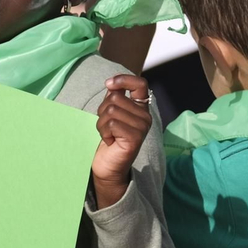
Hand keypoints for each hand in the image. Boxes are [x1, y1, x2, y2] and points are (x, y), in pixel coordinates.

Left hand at [92, 75, 152, 208]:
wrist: (107, 167)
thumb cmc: (108, 139)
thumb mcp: (111, 114)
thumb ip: (114, 98)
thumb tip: (111, 84)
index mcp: (140, 108)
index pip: (140, 83)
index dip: (123, 79)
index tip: (108, 84)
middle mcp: (145, 116)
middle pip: (115, 97)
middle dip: (102, 110)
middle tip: (107, 127)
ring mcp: (142, 127)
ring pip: (111, 110)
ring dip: (101, 123)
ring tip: (108, 135)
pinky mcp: (135, 138)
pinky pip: (112, 123)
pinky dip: (104, 132)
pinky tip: (110, 141)